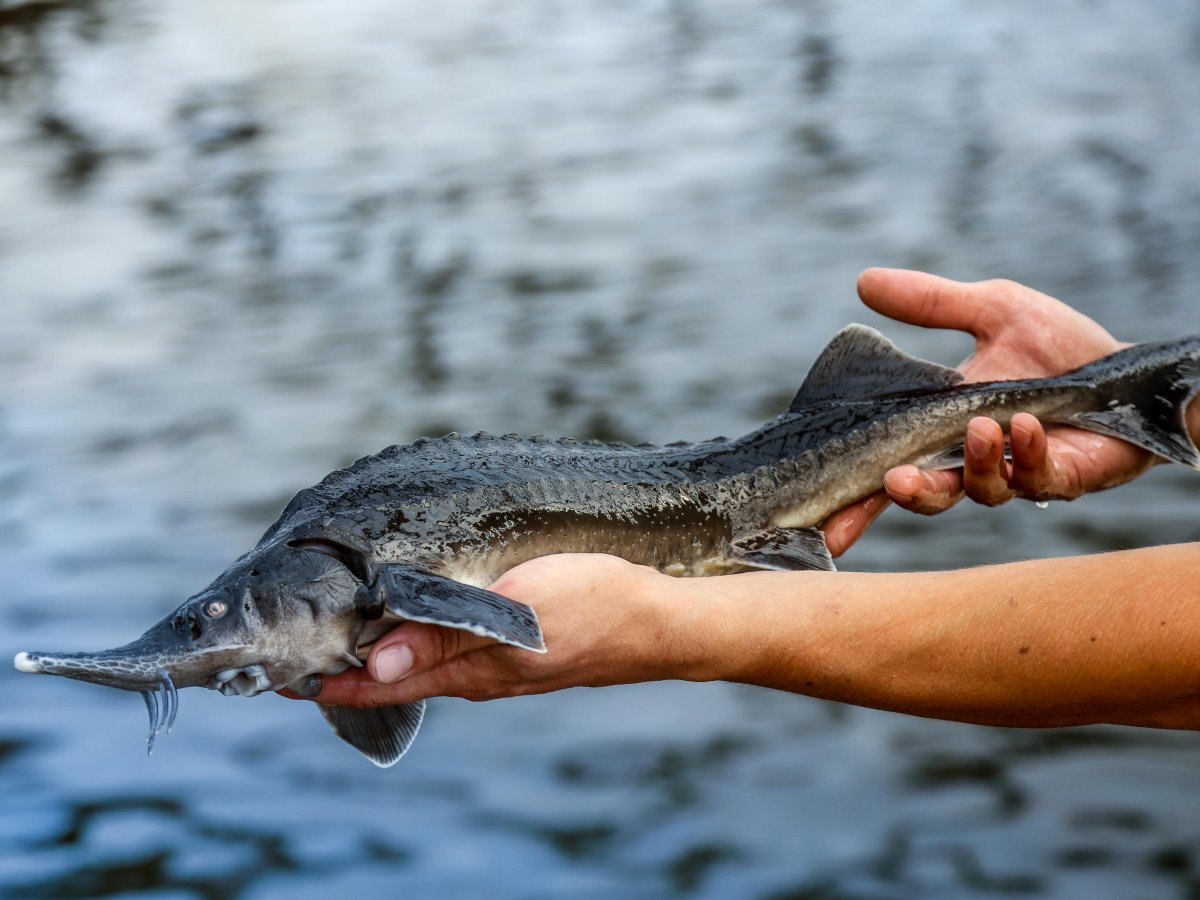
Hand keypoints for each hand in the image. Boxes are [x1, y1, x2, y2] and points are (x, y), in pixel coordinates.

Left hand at [290, 554, 691, 708]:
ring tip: (344, 630)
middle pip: (395, 678)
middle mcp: (477, 677)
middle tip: (299, 645)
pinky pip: (452, 650)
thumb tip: (379, 665)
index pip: (379, 687)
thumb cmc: (592, 607)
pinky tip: (416, 617)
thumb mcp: (515, 615)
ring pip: (422, 663)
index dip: (329, 684)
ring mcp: (499, 666)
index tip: (281, 675)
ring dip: (380, 651)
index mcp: (469, 672)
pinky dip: (418, 640)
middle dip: (345, 666)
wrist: (657, 622)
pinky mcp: (517, 649)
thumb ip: (446, 636)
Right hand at [822, 268, 1157, 556]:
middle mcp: (974, 461)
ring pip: (978, 491)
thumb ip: (930, 301)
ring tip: (982, 427)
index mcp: (946, 430)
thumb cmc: (1062, 345)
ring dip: (975, 463)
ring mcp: (1017, 475)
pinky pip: (1035, 480)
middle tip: (893, 482)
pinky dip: (1026, 454)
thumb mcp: (993, 309)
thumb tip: (863, 279)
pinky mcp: (1062, 480)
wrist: (1135, 369)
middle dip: (907, 495)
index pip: (893, 466)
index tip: (823, 512)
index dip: (857, 496)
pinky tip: (1026, 425)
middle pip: (927, 496)